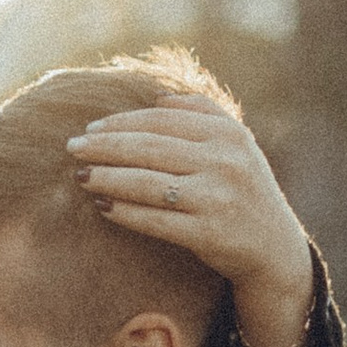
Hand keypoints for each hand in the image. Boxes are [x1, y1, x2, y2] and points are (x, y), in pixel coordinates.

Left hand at [68, 102, 314, 346]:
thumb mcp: (236, 145)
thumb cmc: (243, 188)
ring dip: (108, 178)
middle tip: (72, 148)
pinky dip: (125, 212)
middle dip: (105, 147)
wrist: (274, 248)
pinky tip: (103, 207)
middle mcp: (225, 162)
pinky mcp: (209, 233)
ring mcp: (217, 198)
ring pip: (148, 183)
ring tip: (81, 177)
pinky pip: (155, 220)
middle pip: (150, 148)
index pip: (162, 121)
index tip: (90, 128)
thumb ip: (203, 113)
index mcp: (229, 134)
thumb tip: (157, 98)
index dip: (121, 122)